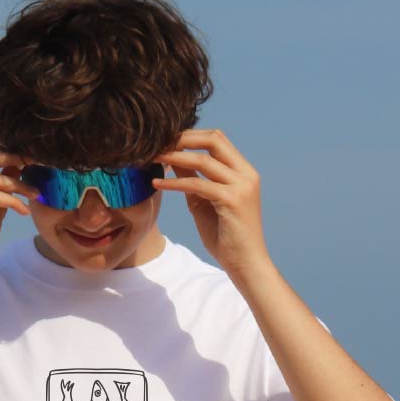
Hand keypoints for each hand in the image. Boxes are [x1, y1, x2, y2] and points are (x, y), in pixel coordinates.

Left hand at [153, 128, 269, 277]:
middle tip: (158, 143)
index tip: (166, 141)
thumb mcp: (204, 202)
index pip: (217, 140)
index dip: (190, 136)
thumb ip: (193, 179)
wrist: (246, 265)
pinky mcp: (232, 200)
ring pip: (203, 159)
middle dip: (183, 138)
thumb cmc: (226, 238)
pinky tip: (158, 183)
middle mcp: (246, 174)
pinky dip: (175, 182)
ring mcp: (241, 186)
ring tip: (153, 159)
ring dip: (175, 156)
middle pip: (214, 139)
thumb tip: (174, 159)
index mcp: (244, 172)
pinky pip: (197, 184)